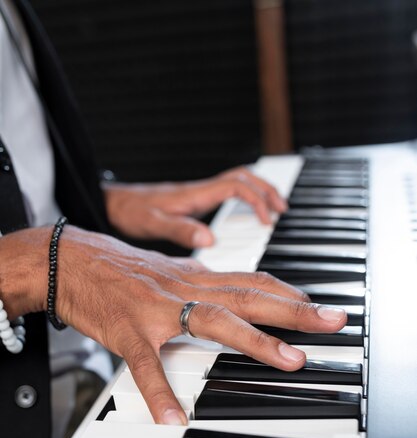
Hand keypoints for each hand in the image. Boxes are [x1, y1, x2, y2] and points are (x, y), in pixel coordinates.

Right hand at [0, 227, 346, 425]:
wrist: (69, 259)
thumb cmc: (121, 270)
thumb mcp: (170, 271)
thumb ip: (203, 285)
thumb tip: (233, 294)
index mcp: (196, 278)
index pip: (253, 280)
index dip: (289, 292)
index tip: (320, 305)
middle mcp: (185, 289)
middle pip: (249, 296)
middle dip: (295, 310)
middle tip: (334, 321)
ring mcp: (158, 311)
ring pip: (213, 321)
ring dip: (254, 341)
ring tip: (289, 361)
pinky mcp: (128, 332)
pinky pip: (147, 366)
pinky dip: (160, 392)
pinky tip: (174, 419)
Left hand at [104, 166, 286, 247]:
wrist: (114, 204)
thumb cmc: (131, 211)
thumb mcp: (153, 224)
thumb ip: (180, 230)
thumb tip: (209, 239)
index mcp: (195, 194)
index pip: (236, 186)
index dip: (256, 200)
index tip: (266, 221)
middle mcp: (200, 190)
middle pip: (243, 177)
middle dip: (267, 189)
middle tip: (282, 209)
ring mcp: (198, 194)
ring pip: (237, 182)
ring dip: (258, 191)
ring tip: (273, 211)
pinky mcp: (193, 200)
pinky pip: (226, 192)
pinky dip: (243, 199)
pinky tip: (244, 215)